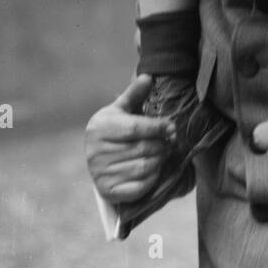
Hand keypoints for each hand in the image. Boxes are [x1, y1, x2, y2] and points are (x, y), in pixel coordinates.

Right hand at [84, 75, 175, 203]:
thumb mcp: (122, 109)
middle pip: (142, 148)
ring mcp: (100, 173)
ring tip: (165, 153)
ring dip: (160, 160)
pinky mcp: (107, 190)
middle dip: (162, 145)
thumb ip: (135, 94)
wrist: (99, 159)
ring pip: (143, 167)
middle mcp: (95, 151)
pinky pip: (139, 186)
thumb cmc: (115, 130)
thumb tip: (148, 76)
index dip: (158, 127)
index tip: (172, 126)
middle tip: (172, 142)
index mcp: (99, 127)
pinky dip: (152, 178)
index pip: (136, 127)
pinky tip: (156, 169)